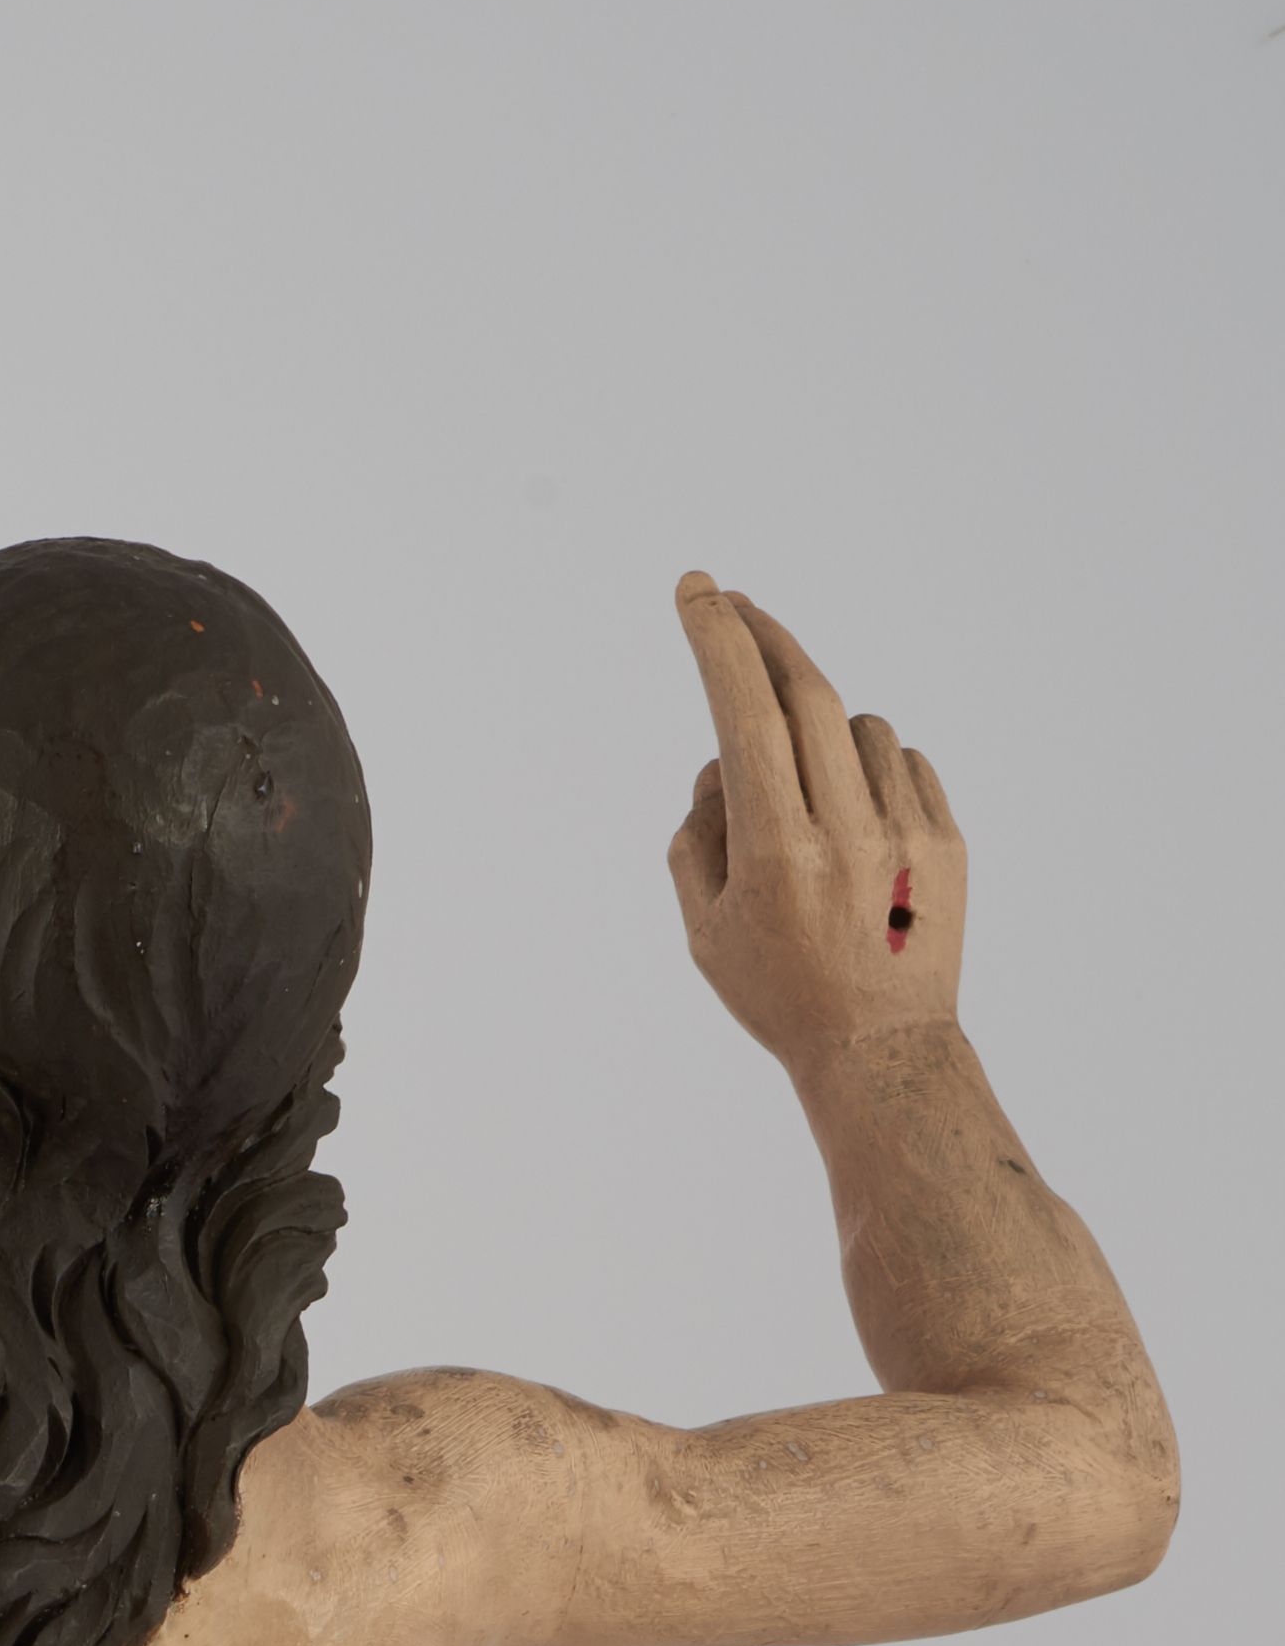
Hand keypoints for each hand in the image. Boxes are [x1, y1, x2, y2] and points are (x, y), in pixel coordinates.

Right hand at [668, 579, 965, 1084]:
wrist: (883, 1053)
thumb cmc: (781, 993)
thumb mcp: (706, 931)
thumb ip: (697, 835)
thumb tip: (723, 757)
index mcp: (774, 855)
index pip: (744, 714)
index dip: (719, 641)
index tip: (697, 592)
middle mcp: (844, 834)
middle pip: (806, 691)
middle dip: (764, 637)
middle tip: (734, 608)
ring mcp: (904, 834)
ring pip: (858, 727)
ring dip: (824, 736)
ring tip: (813, 807)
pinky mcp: (946, 841)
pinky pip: (903, 763)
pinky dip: (871, 774)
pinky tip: (861, 832)